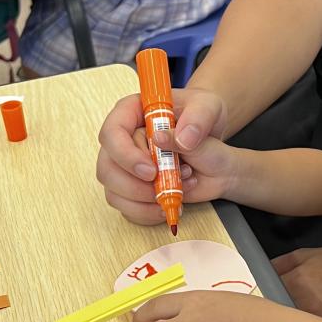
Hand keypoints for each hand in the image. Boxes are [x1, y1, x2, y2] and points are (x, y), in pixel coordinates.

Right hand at [96, 88, 227, 224]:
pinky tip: (170, 205)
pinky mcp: (133, 186)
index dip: (125, 155)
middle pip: (107, 167)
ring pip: (114, 191)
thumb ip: (198, 119)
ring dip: (143, 202)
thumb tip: (181, 139)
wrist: (214, 145)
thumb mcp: (209, 108)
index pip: (112, 133)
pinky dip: (148, 213)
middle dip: (133, 185)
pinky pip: (128, 207)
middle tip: (162, 189)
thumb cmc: (204, 117)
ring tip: (177, 194)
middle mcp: (124, 139)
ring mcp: (126, 165)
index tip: (150, 170)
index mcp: (133, 112)